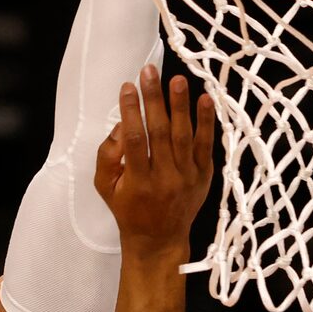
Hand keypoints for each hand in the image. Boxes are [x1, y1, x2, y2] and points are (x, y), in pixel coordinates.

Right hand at [94, 63, 214, 256]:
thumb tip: (121, 124)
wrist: (159, 239)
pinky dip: (207, 122)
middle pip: (160, 133)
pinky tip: (205, 99)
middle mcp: (165, 179)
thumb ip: (107, 156)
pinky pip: (205, 144)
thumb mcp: (106, 188)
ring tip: (176, 80)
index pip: (135, 140)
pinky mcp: (204, 175)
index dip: (131, 112)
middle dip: (154, 100)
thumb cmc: (128, 209)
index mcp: (138, 182)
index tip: (127, 87)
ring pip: (184, 136)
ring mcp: (187, 177)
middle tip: (150, 72)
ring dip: (181, 105)